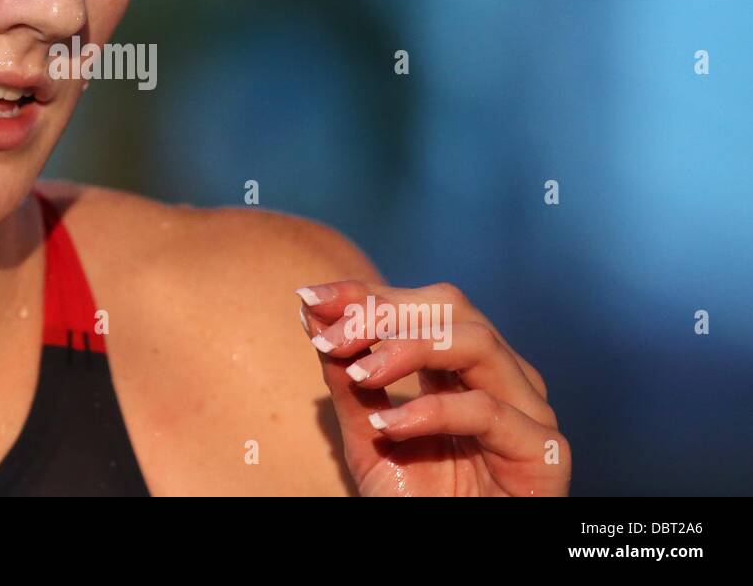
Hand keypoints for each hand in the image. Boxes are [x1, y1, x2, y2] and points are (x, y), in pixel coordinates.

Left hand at [297, 279, 569, 495]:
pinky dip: (431, 411)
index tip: (310, 296)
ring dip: (408, 349)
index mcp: (465, 366)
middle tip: (332, 335)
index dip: (366, 295)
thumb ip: (346, 372)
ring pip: (477, 343)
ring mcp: (529, 409)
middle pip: (451, 308)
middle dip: (384, 313)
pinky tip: (388, 428)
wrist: (443, 562)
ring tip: (359, 374)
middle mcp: (501, 377)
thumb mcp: (367, 432)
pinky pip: (487, 411)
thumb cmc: (414, 500)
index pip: (420, 305)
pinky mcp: (543, 451)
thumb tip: (311, 306)